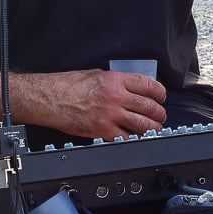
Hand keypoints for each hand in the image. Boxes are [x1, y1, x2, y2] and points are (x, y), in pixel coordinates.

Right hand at [32, 69, 168, 139]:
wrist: (51, 99)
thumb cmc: (67, 85)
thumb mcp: (94, 74)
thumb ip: (113, 80)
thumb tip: (126, 86)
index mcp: (115, 80)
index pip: (147, 85)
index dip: (159, 93)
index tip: (161, 97)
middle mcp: (116, 97)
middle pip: (148, 106)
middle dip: (159, 112)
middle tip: (160, 115)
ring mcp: (110, 115)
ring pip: (142, 124)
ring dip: (153, 127)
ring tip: (155, 128)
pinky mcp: (103, 130)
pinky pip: (126, 138)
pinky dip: (136, 139)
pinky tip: (139, 138)